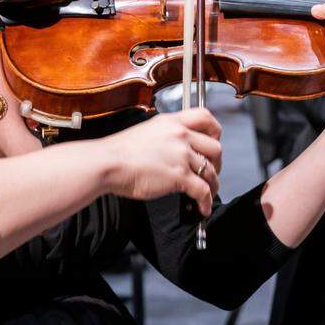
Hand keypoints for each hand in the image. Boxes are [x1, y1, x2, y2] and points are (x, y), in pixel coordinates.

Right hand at [101, 107, 221, 216]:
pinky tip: (202, 207)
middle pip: (215, 147)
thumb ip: (166, 136)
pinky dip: (206, 201)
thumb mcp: (147, 131)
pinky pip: (203, 190)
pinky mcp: (179, 176)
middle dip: (217, 162)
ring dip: (214, 184)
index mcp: (172, 122)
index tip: (215, 140)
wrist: (108, 163)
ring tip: (210, 192)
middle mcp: (180, 136)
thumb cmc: (120, 152)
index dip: (215, 131)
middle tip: (211, 170)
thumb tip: (177, 148)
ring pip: (211, 170)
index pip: (206, 117)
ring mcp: (181, 155)